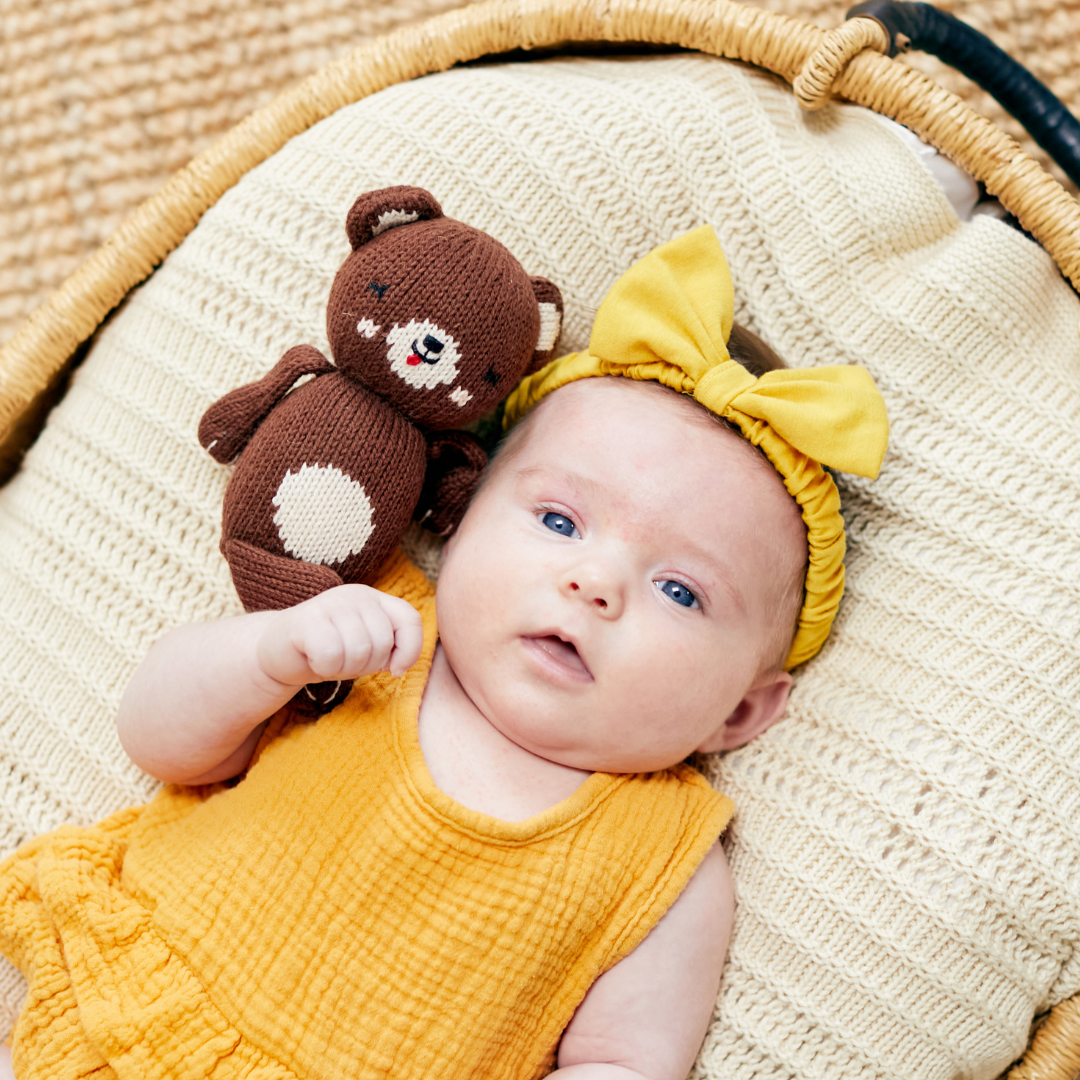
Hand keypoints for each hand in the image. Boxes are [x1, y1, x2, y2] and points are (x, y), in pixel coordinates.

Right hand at [256, 585, 423, 687]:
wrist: (280, 651)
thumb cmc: (331, 651)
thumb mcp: (369, 647)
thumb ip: (393, 647)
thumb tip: (400, 665)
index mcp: (375, 599)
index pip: (410, 620)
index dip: (409, 650)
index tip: (394, 669)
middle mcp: (355, 595)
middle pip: (382, 643)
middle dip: (367, 665)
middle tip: (346, 662)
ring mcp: (330, 603)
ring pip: (358, 651)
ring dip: (344, 668)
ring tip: (329, 660)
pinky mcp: (305, 619)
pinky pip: (331, 655)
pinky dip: (324, 667)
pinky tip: (313, 659)